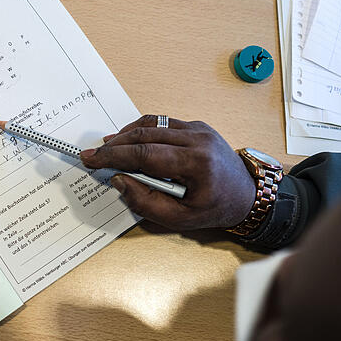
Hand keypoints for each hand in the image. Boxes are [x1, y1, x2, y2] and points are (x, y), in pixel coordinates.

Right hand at [79, 115, 256, 230]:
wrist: (248, 195)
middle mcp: (198, 139)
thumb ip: (145, 202)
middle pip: (144, 134)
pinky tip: (129, 142)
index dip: (113, 156)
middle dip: (114, 145)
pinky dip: (142, 131)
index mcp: (196, 162)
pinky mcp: (196, 126)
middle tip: (93, 154)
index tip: (92, 159)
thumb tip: (119, 180)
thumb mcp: (179, 218)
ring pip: (151, 123)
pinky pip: (162, 123)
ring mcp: (198, 129)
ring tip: (108, 148)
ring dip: (126, 135)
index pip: (144, 153)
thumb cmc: (216, 208)